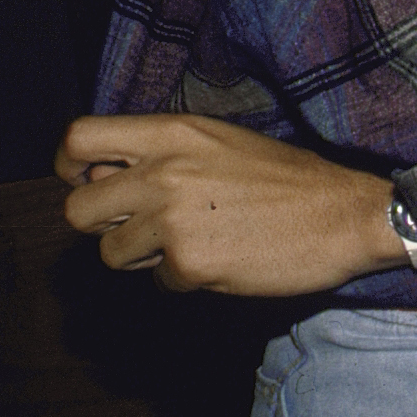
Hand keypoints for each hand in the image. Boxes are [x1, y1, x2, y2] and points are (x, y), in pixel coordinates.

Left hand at [55, 113, 404, 294]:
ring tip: (191, 242)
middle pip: (78, 209)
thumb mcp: (219, 142)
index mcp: (173, 133)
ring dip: (143, 258)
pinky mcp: (189, 264)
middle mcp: (164, 172)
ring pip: (112, 254)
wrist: (346, 215)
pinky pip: (158, 283)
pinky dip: (185, 279)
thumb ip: (162, 153)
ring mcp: (173, 220)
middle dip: (102, 226)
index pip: (77, 139)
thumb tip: (103, 178)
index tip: (90, 184)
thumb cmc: (286, 179)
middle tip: (139, 226)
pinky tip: (222, 260)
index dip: (70, 168)